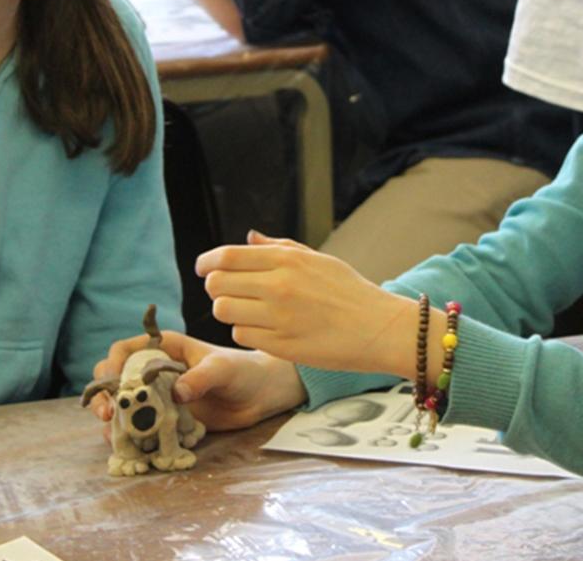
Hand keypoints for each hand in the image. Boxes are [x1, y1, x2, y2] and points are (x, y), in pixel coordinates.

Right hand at [89, 329, 304, 430]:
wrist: (261, 395)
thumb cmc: (242, 370)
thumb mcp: (223, 369)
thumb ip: (200, 377)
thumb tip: (178, 394)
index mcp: (163, 349)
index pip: (124, 351)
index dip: (111, 365)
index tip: (112, 383)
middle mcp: (154, 372)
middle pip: (115, 379)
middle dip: (104, 395)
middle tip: (106, 413)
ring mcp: (159, 398)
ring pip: (124, 406)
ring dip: (114, 419)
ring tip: (112, 432)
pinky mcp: (167, 420)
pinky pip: (142, 428)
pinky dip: (131, 436)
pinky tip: (128, 446)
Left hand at [195, 232, 417, 376]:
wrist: (379, 328)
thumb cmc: (349, 291)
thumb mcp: (317, 259)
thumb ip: (279, 247)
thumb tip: (248, 237)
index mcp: (287, 260)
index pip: (226, 257)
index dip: (207, 262)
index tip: (203, 268)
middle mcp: (279, 286)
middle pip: (217, 285)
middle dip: (216, 288)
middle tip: (229, 292)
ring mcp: (279, 318)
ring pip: (223, 311)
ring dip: (228, 311)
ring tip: (247, 311)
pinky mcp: (281, 345)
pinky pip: (241, 336)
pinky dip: (245, 332)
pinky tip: (263, 329)